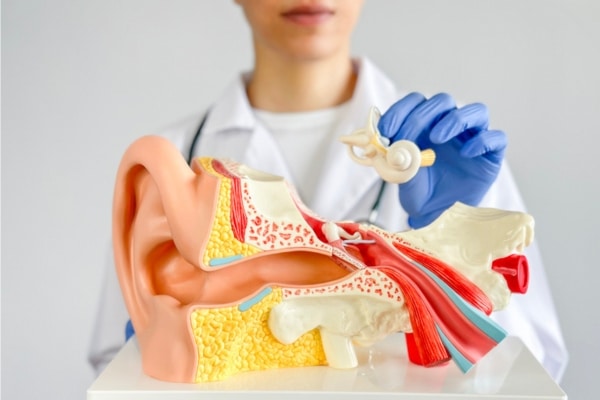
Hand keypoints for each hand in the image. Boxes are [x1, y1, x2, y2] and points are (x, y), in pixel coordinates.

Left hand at [378, 92, 506, 227]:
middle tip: (406, 136)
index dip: (400, 110)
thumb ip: (396, 165)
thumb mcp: (404, 180)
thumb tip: (386, 152)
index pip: (415, 103)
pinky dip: (482, 141)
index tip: (385, 130)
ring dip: (454, 119)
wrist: (439, 217)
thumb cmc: (421, 193)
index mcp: (426, 126)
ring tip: (436, 137)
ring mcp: (473, 138)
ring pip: (476, 112)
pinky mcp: (492, 154)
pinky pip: (496, 138)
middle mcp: (451, 127)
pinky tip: (466, 154)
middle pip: (443, 102)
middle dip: (421, 116)